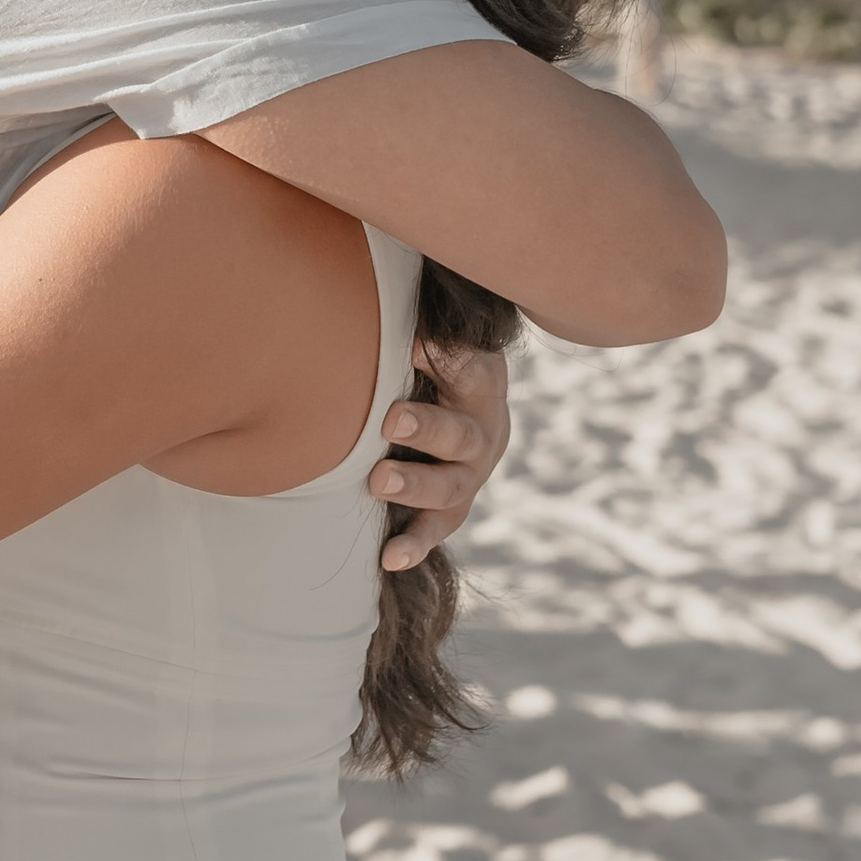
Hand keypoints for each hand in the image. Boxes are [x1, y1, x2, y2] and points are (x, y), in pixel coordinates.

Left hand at [367, 332, 510, 571]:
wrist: (468, 409)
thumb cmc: (436, 362)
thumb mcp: (435, 337)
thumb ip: (423, 327)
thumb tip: (399, 303)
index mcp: (481, 382)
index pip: (471, 366)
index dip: (448, 356)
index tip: (415, 344)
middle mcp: (482, 431)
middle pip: (459, 433)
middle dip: (426, 428)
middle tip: (390, 421)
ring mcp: (471, 474)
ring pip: (449, 486)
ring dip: (414, 486)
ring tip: (378, 481)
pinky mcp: (455, 506)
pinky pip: (437, 528)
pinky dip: (414, 544)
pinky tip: (389, 558)